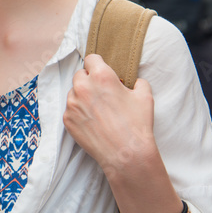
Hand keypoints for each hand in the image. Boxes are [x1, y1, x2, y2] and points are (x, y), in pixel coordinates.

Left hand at [63, 54, 156, 178]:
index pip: (91, 58)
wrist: (126, 154)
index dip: (98, 64)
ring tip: (98, 108)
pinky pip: (70, 109)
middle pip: (80, 74)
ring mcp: (72, 104)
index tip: (101, 70)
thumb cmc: (137, 124)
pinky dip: (78, 112)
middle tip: (101, 91)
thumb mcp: (145, 97)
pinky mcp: (67, 120)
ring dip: (82, 95)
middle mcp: (83, 87)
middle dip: (89, 80)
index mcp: (101, 76)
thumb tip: (134, 82)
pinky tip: (92, 120)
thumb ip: (138, 82)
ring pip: (73, 92)